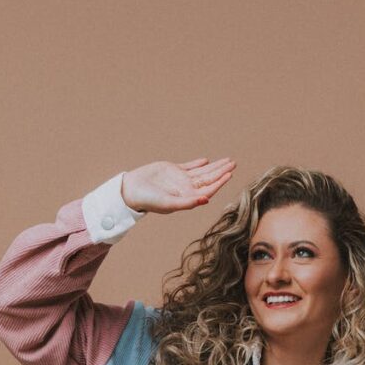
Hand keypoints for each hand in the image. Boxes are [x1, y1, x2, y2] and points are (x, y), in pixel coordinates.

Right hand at [121, 157, 235, 214]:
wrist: (131, 191)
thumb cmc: (149, 201)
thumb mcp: (169, 203)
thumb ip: (188, 203)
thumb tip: (206, 199)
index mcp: (187, 197)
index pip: (208, 189)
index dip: (219, 182)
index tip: (230, 173)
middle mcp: (186, 189)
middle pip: (208, 179)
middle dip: (221, 171)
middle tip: (233, 163)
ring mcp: (180, 179)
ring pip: (201, 171)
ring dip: (214, 166)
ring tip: (226, 161)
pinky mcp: (172, 170)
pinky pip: (189, 166)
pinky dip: (198, 163)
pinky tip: (206, 160)